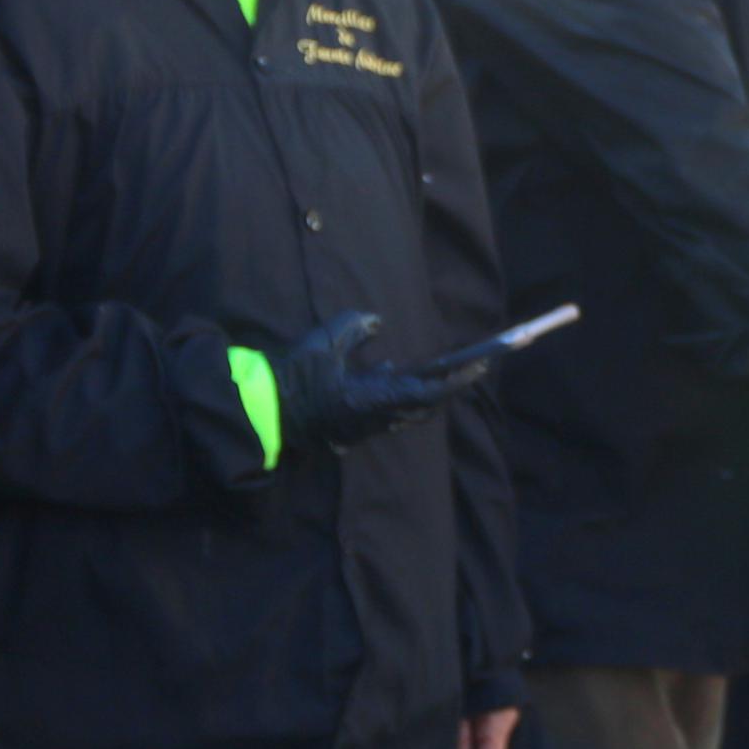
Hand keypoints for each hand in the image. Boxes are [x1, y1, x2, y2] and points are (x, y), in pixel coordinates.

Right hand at [275, 311, 481, 452]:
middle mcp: (379, 418)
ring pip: (409, 409)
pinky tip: (389, 370)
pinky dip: (400, 391)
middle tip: (471, 362)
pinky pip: (389, 409)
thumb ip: (355, 326)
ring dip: (426, 388)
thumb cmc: (294, 379)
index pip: (429, 391)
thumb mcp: (323, 342)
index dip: (459, 378)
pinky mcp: (356, 425)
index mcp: (376, 400)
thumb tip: (377, 322)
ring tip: (440, 366)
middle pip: (427, 405)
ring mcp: (368, 425)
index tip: (482, 364)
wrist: (266, 415)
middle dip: (450, 384)